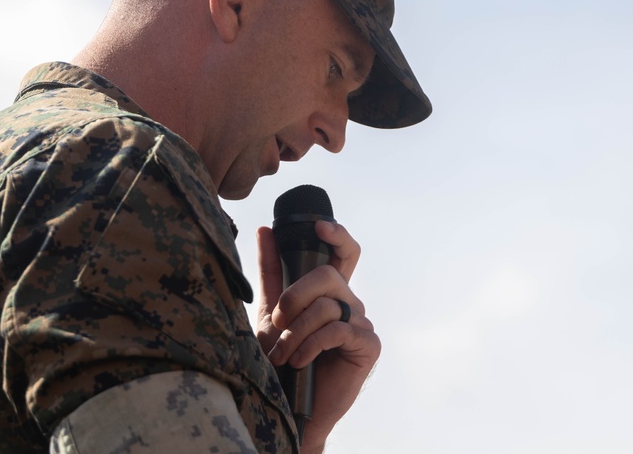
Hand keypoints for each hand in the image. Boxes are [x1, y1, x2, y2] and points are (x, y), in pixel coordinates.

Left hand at [255, 220, 381, 451]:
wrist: (288, 406)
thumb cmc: (281, 360)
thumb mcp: (271, 310)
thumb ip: (271, 270)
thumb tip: (264, 229)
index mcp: (330, 291)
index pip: (343, 253)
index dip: (337, 235)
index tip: (318, 227)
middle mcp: (349, 302)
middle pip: (327, 274)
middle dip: (294, 296)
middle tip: (278, 322)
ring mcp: (361, 323)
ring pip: (327, 305)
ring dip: (295, 331)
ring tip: (282, 353)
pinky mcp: (368, 346)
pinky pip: (336, 330)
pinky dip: (310, 345)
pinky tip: (300, 361)